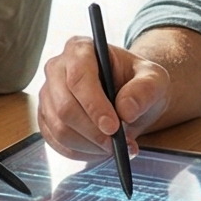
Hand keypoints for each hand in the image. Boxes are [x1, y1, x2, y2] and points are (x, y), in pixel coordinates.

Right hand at [37, 34, 168, 160]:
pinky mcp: (46, 118)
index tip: (113, 127)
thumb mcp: (154, 80)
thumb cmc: (139, 83)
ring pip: (59, 129)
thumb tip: (125, 110)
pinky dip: (81, 152)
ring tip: (114, 147)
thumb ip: (144, 90)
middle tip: (116, 144)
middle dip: (92, 131)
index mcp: (80, 49)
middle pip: (64, 107)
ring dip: (89, 145)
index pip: (78, 77)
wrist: (130, 97)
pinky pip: (57, 143)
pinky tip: (100, 149)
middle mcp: (57, 68)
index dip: (94, 105)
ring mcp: (48, 95)